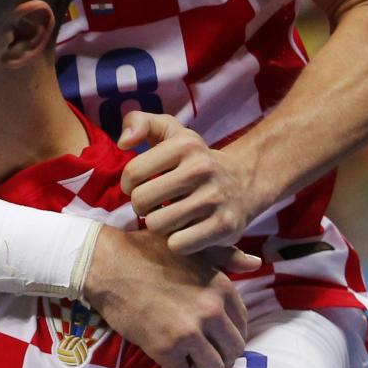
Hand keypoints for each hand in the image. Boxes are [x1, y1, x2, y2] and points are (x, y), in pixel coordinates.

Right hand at [83, 226, 247, 367]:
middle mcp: (212, 311)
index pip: (242, 322)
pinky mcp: (166, 351)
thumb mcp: (193, 249)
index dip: (237, 337)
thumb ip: (227, 256)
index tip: (230, 347)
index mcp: (221, 287)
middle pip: (234, 349)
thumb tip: (257, 263)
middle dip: (231, 364)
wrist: (109, 265)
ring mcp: (190, 333)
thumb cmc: (148, 252)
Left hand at [119, 113, 260, 258]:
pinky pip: (178, 245)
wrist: (244, 182)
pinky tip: (185, 231)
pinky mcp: (224, 226)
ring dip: (158, 225)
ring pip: (158, 225)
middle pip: (141, 201)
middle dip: (142, 206)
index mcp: (185, 144)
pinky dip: (176, 242)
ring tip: (169, 216)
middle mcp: (201, 168)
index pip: (132, 172)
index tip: (139, 186)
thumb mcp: (171, 132)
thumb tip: (123, 143)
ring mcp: (214, 198)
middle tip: (154, 204)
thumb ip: (140, 123)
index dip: (128, 184)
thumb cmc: (194, 160)